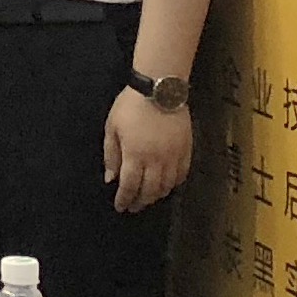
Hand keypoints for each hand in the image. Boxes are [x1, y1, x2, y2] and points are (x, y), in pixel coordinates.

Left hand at [103, 87, 190, 212]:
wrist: (160, 89)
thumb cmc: (130, 106)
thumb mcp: (112, 128)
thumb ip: (111, 155)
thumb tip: (110, 179)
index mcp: (135, 155)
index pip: (129, 186)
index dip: (124, 199)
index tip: (120, 207)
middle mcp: (156, 161)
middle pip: (149, 191)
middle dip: (140, 202)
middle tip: (133, 207)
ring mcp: (174, 156)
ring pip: (167, 186)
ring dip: (156, 196)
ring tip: (148, 197)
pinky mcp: (186, 150)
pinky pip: (182, 174)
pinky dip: (173, 184)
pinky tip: (167, 185)